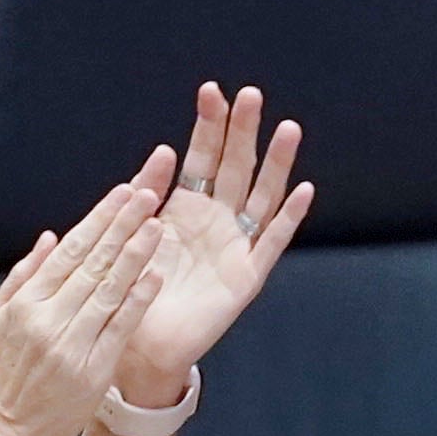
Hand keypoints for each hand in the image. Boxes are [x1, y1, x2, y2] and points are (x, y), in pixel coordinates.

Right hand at [0, 157, 171, 435]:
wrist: (1, 433)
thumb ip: (22, 275)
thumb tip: (51, 237)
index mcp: (25, 303)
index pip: (68, 251)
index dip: (98, 220)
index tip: (121, 193)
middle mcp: (50, 318)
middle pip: (93, 263)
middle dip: (122, 226)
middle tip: (146, 196)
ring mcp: (73, 344)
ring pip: (109, 290)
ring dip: (135, 255)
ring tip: (156, 226)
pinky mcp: (93, 370)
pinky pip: (120, 328)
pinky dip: (138, 300)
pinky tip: (155, 275)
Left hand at [120, 84, 312, 398]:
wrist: (139, 344)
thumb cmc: (133, 289)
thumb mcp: (133, 234)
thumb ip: (146, 196)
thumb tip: (161, 153)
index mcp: (186, 209)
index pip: (201, 157)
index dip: (207, 126)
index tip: (210, 91)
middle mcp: (216, 222)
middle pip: (235, 167)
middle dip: (242, 131)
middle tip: (250, 95)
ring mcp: (235, 247)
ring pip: (261, 196)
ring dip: (276, 163)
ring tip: (288, 128)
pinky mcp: (246, 277)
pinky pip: (271, 243)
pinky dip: (289, 217)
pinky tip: (303, 190)